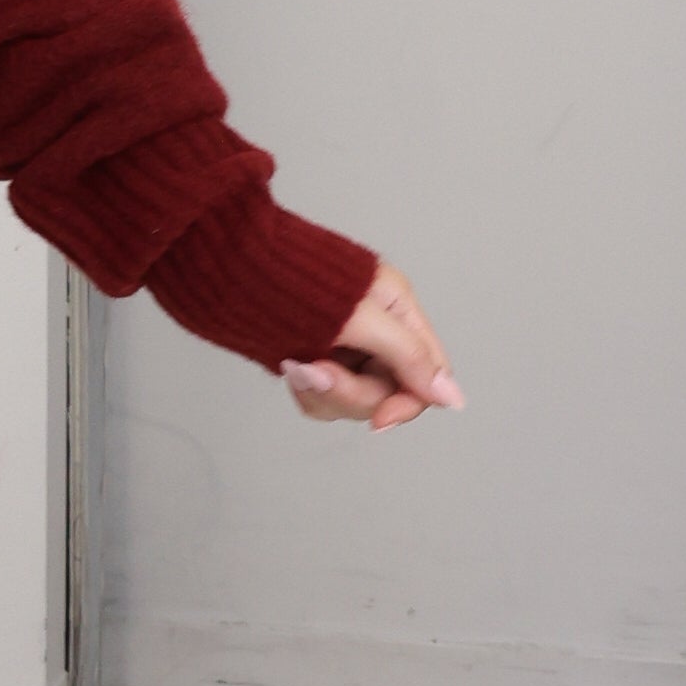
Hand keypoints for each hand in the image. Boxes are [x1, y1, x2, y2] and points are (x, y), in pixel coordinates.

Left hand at [279, 265, 461, 432]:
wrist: (233, 265)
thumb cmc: (294, 275)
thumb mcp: (360, 317)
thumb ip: (408, 355)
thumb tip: (452, 396)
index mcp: (400, 310)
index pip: (427, 375)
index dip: (407, 404)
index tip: (379, 421)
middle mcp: (380, 331)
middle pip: (388, 393)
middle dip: (350, 392)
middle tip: (315, 370)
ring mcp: (349, 347)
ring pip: (354, 400)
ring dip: (324, 391)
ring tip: (297, 365)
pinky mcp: (321, 358)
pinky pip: (325, 396)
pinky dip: (308, 389)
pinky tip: (291, 367)